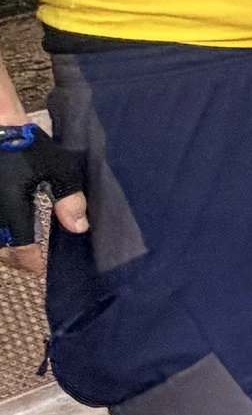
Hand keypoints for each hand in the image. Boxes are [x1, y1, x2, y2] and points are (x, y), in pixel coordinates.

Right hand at [0, 124, 86, 265]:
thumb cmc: (25, 146)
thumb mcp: (58, 170)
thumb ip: (70, 200)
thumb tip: (80, 228)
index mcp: (11, 214)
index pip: (22, 252)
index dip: (35, 264)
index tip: (45, 269)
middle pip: (2, 253)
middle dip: (18, 260)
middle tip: (34, 261)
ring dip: (6, 248)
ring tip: (22, 249)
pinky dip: (0, 235)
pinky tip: (10, 230)